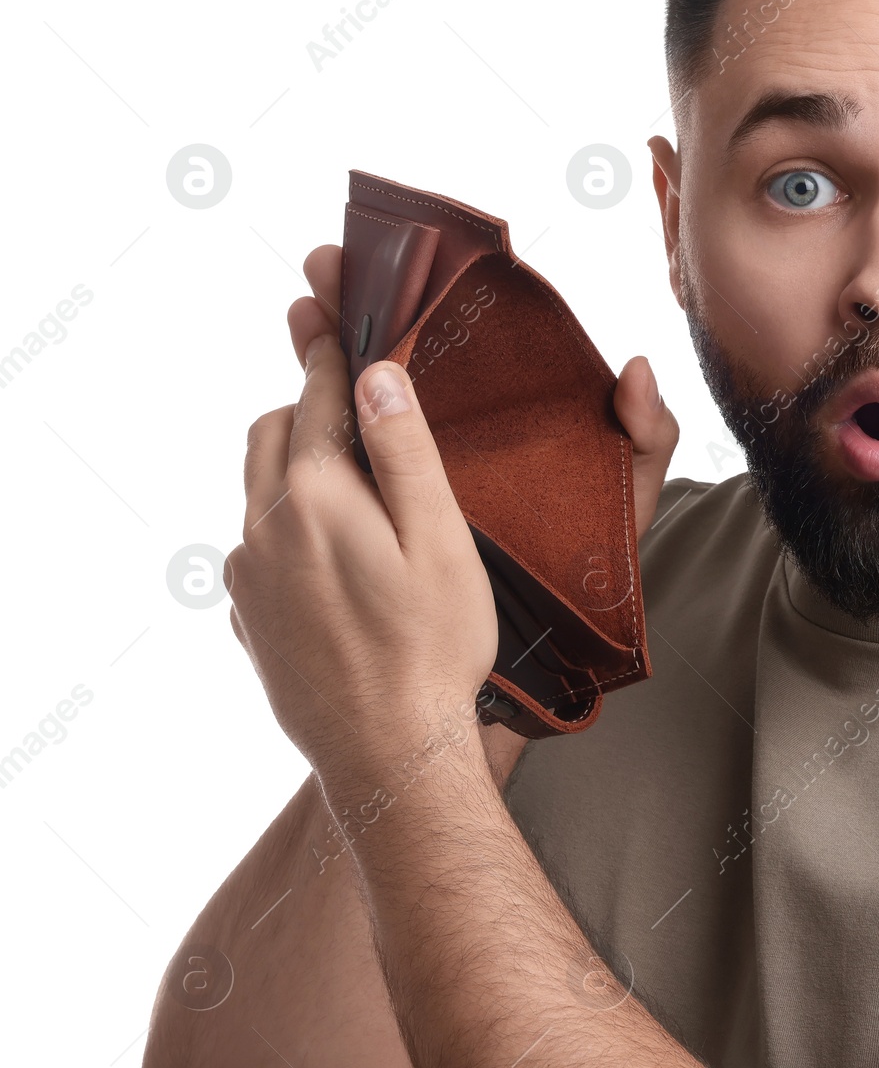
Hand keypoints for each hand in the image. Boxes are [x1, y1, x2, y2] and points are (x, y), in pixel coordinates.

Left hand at [225, 244, 679, 782]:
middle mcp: (265, 529)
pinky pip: (258, 546)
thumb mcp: (441, 540)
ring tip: (354, 484)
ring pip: (260, 490)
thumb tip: (375, 374)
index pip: (320, 397)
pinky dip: (288, 526)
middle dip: (309, 406)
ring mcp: (249, 579)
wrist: (388, 757)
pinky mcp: (248, 619)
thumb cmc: (434, 648)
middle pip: (274, 433)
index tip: (329, 310)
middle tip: (353, 402)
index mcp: (316, 497)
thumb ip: (405, 451)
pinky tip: (337, 556)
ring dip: (297, 467)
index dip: (331, 350)